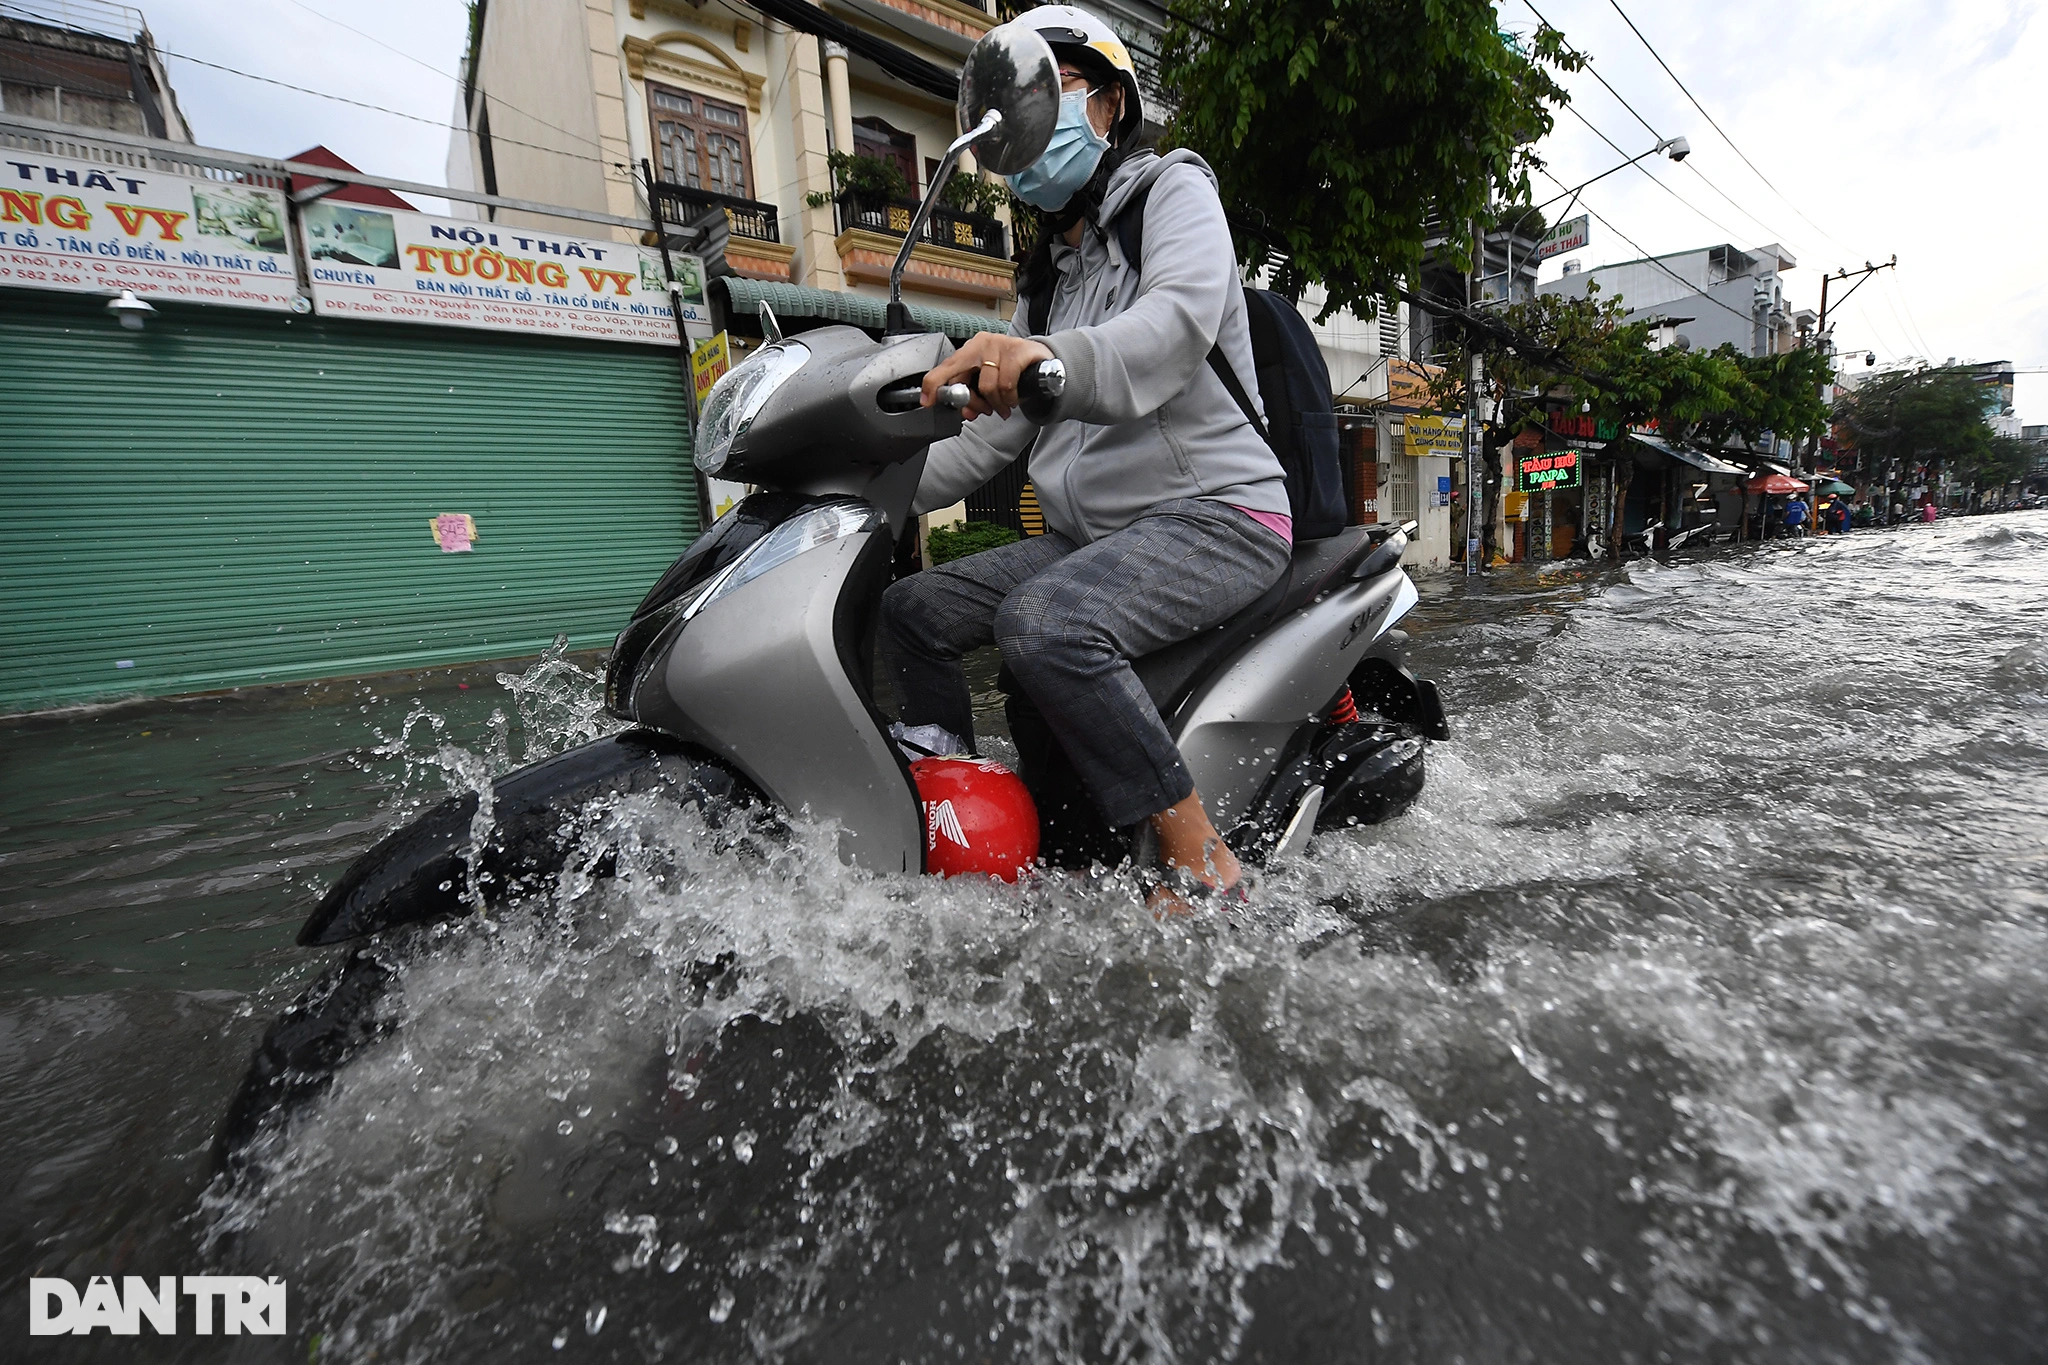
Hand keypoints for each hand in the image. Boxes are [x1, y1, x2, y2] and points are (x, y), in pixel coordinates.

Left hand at [922, 332, 1054, 420]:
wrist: (1039, 358)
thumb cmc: (1010, 368)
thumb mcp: (987, 380)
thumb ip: (973, 395)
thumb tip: (965, 412)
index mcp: (969, 349)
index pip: (945, 366)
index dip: (934, 384)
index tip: (927, 401)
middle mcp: (981, 343)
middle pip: (962, 377)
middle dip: (971, 401)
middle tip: (983, 411)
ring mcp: (1000, 344)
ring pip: (987, 386)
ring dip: (996, 404)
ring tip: (1004, 406)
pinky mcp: (1018, 351)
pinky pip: (1007, 384)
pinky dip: (1009, 398)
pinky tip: (1013, 400)